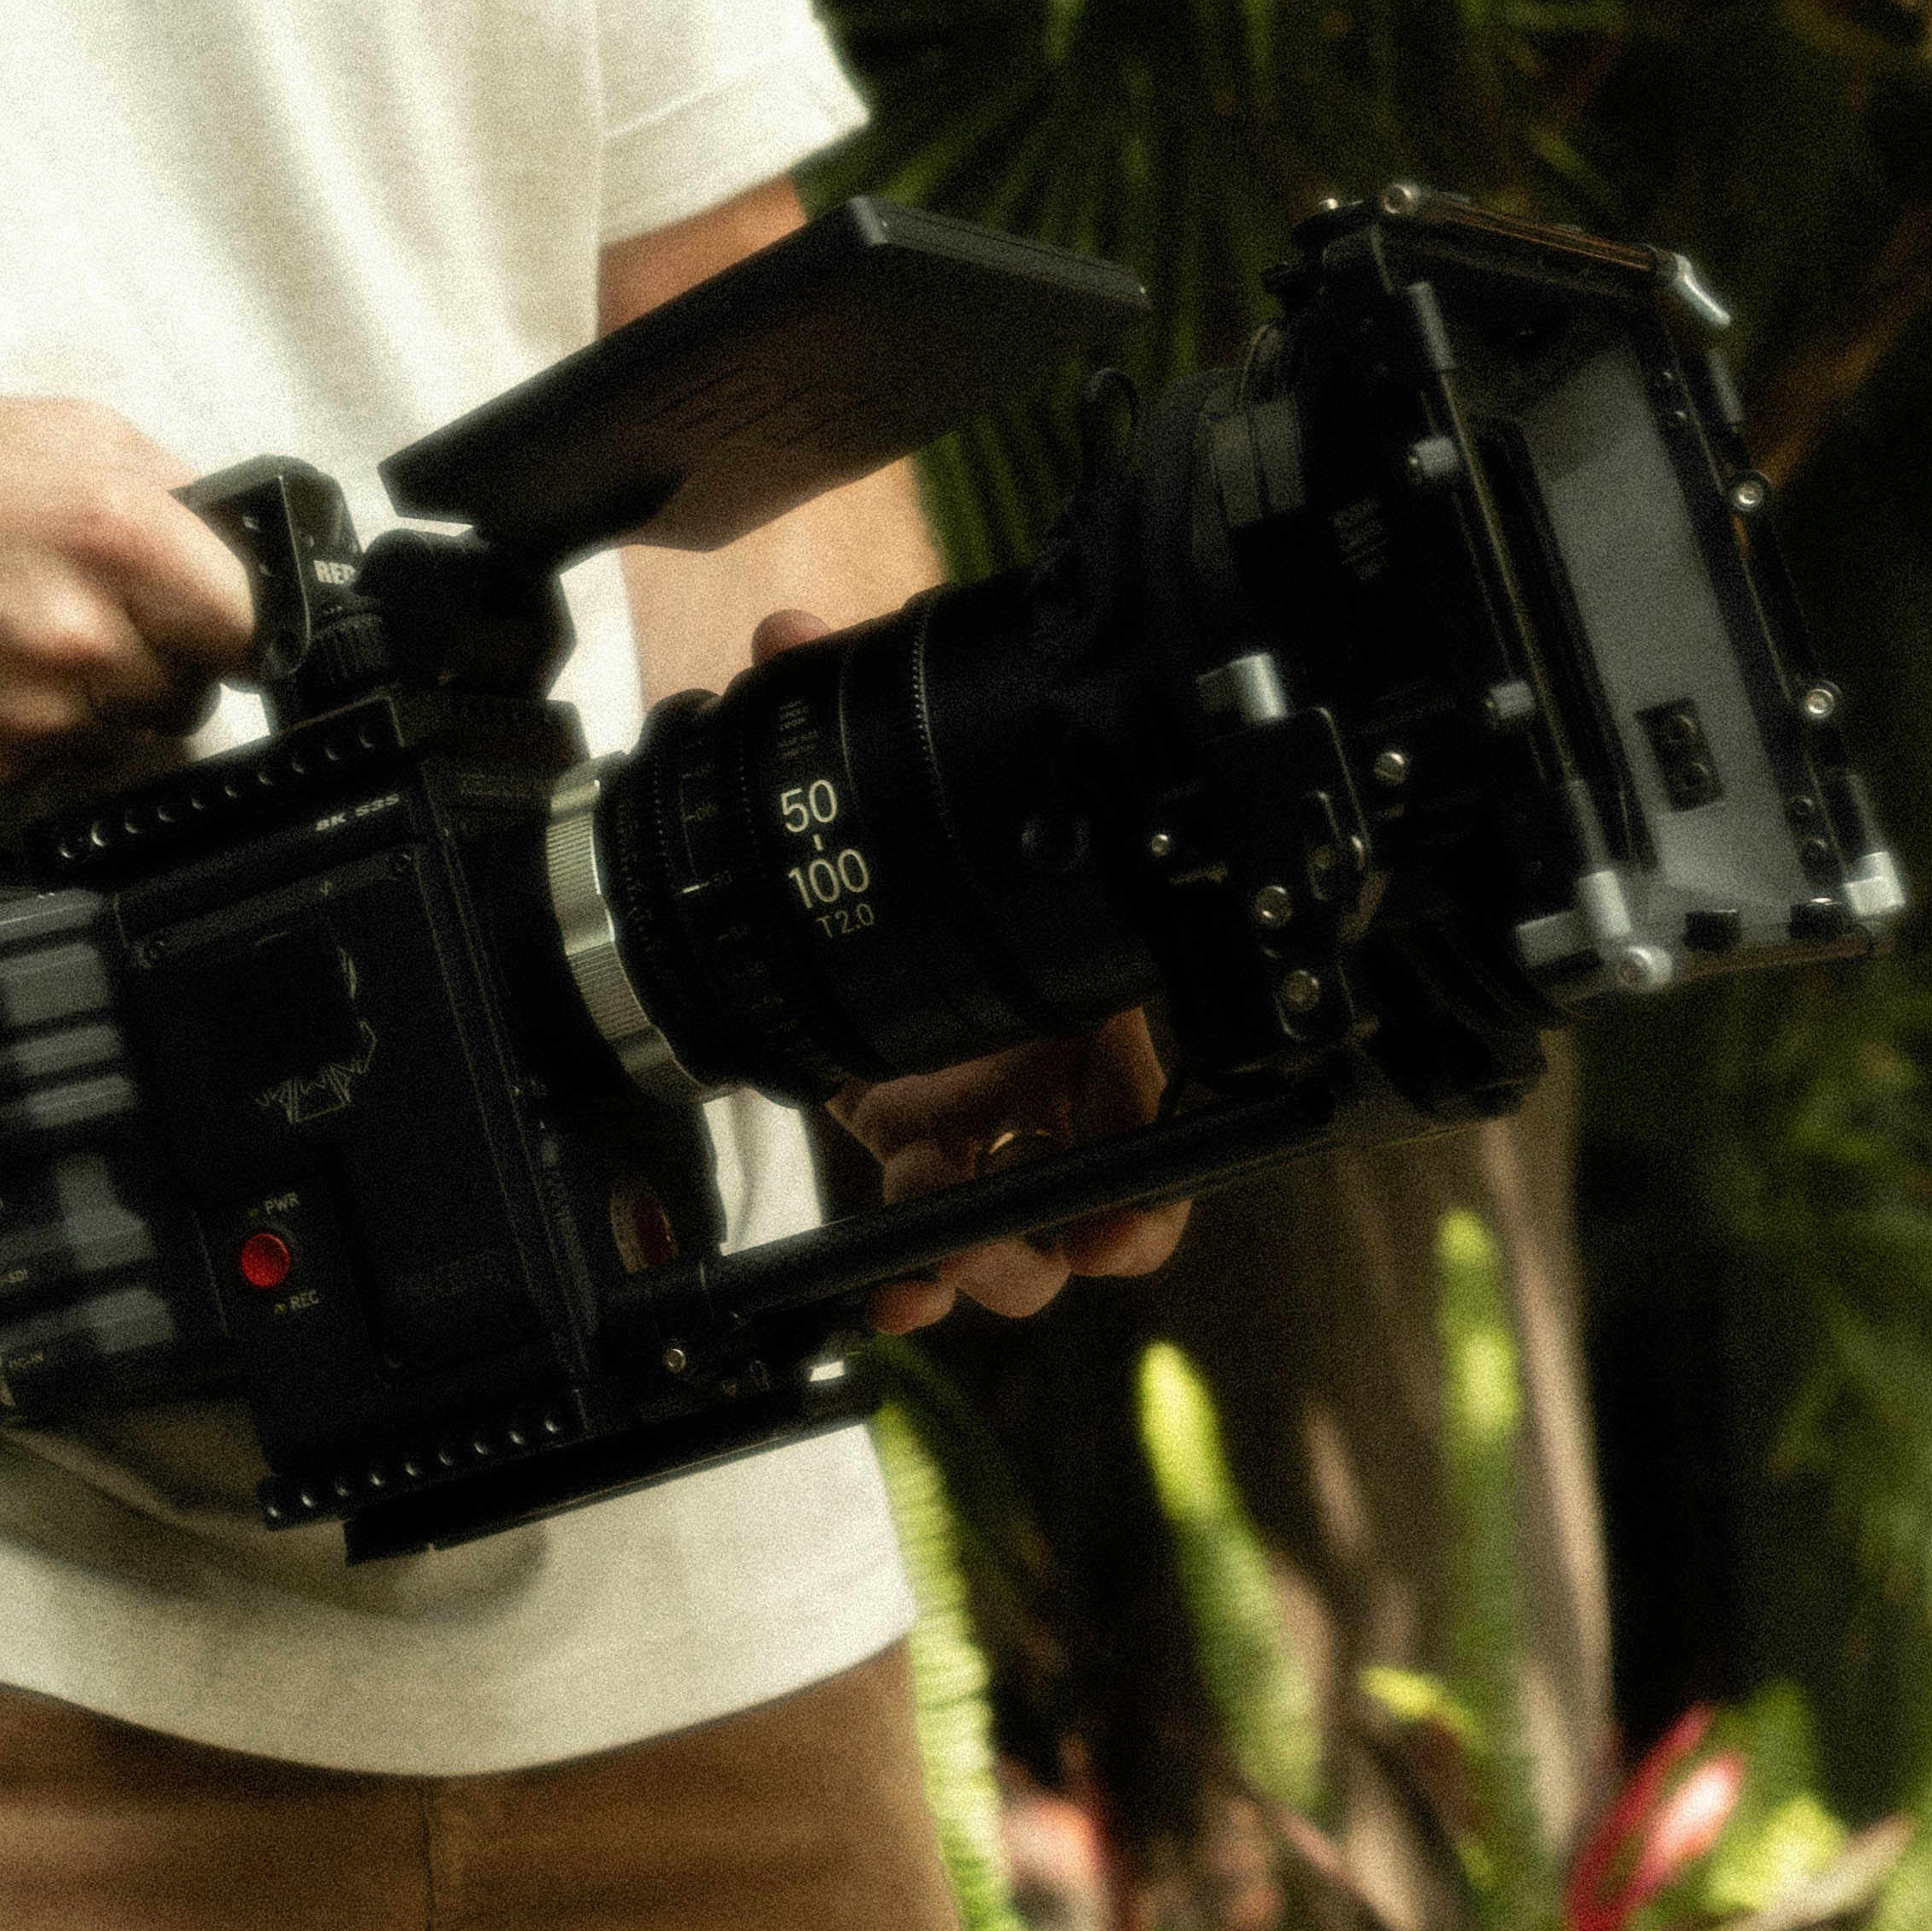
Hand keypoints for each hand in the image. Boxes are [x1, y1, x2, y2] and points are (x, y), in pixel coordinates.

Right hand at [0, 392, 261, 791]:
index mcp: (118, 532)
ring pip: (118, 740)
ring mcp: (26, 714)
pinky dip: (17, 735)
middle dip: (153, 663)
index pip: (248, 624)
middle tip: (88, 621)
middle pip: (188, 694)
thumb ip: (164, 487)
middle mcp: (79, 631)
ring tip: (14, 641)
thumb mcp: (56, 431)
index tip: (206, 624)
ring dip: (87, 705)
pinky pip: (40, 771)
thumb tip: (232, 543)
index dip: (227, 624)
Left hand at [746, 609, 1188, 1333]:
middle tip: (1032, 1251)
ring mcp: (984, 1118)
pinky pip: (931, 1226)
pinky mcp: (915, 1148)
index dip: (1145, 1170)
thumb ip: (845, 692)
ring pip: (1015, 1221)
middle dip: (1068, 1236)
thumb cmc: (917, 833)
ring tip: (957, 1274)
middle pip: (1089, 1182)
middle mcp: (1044, 1068)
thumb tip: (786, 633)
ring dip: (994, 1263)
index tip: (1127, 1216)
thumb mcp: (884, 763)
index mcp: (1075, 993)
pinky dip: (917, 1272)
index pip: (1140, 1091)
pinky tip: (891, 1297)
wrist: (855, 886)